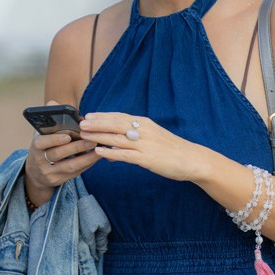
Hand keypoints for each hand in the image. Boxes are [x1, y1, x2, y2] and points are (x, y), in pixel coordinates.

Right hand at [24, 101, 97, 204]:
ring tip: (98, 149)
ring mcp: (49, 172)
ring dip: (86, 157)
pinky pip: (75, 173)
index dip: (54, 139)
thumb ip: (50, 120)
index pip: (42, 142)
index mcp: (36, 145)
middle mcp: (40, 160)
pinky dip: (87, 164)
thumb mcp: (42, 134)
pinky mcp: (58, 180)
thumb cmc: (44, 146)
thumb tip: (53, 103)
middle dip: (77, 147)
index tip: (67, 136)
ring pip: (69, 166)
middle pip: (59, 154)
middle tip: (92, 140)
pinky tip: (96, 157)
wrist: (36, 172)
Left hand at [78, 112, 206, 182]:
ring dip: (99, 136)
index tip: (89, 115)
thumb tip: (113, 146)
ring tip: (85, 135)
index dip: (103, 116)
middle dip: (97, 123)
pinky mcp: (147, 158)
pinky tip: (99, 152)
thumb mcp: (154, 139)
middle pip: (115, 124)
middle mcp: (143, 131)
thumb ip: (134, 140)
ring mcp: (145, 144)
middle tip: (81, 123)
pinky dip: (111, 152)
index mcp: (145, 124)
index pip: (120, 116)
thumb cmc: (173, 150)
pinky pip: (125, 154)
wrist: (192, 159)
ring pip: (117, 138)